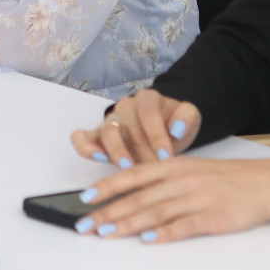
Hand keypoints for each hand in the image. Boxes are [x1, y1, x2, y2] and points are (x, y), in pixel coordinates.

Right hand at [70, 88, 201, 166]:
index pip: (149, 115)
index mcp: (148, 99)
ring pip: (107, 131)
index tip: (166, 157)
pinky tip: (98, 158)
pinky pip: (81, 137)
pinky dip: (85, 147)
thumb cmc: (173, 124)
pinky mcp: (96, 135)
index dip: (157, 137)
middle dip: (141, 151)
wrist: (162, 126)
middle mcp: (125, 107)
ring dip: (116, 151)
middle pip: (129, 127)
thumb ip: (187, 117)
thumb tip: (177, 129)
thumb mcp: (188, 117)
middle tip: (152, 170)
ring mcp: (109, 121)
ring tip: (126, 167)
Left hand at [71, 155, 269, 242]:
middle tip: (86, 225)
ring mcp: (197, 198)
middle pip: (139, 197)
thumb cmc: (226, 179)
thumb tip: (131, 196)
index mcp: (175, 166)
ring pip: (156, 211)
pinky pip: (184, 225)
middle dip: (109, 212)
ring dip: (128, 224)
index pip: (133, 175)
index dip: (107, 187)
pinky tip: (148, 239)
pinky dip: (164, 233)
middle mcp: (182, 180)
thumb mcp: (192, 170)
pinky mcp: (213, 217)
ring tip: (106, 234)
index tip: (84, 198)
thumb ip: (163, 180)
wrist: (265, 184)